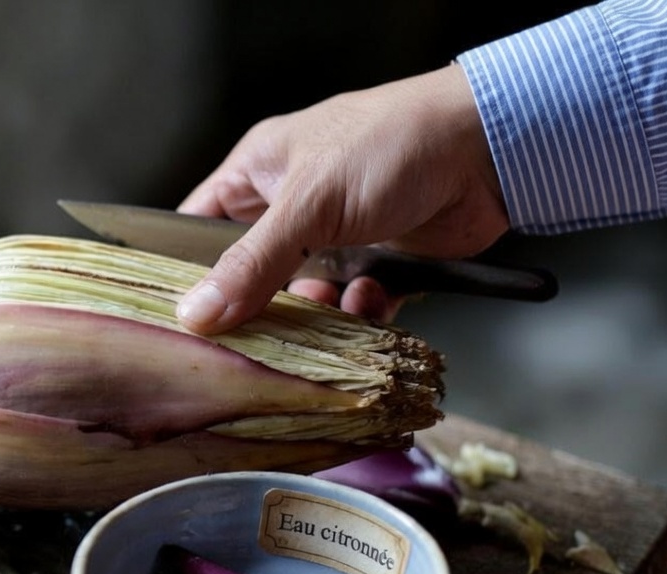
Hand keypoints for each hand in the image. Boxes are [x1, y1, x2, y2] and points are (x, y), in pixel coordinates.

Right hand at [175, 64, 508, 332]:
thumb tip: (194, 314)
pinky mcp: (380, 262)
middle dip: (256, 304)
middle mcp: (293, 204)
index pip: (198, 226)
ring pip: (303, 296)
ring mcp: (338, 236)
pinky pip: (354, 304)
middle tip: (249, 335)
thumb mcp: (307, 205)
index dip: (184, 269)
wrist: (490, 150)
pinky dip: (360, 312)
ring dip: (314, 312)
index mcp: (260, 171)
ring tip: (328, 309)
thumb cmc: (390, 146)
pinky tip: (372, 302)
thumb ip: (251, 264)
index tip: (176, 316)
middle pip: (251, 272)